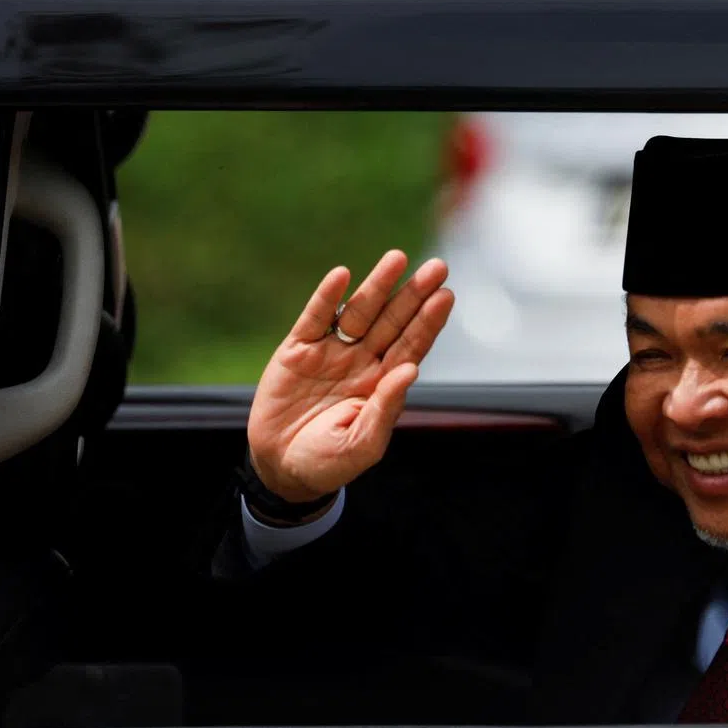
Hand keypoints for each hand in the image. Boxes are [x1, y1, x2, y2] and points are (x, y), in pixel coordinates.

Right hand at [247, 250, 453, 502]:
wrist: (281, 468)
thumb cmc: (329, 461)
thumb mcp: (363, 444)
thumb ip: (386, 408)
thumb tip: (411, 370)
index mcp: (384, 383)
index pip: (412, 345)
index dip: (429, 321)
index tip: (445, 296)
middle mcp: (362, 361)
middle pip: (393, 321)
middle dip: (414, 295)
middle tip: (438, 268)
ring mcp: (331, 352)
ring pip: (359, 312)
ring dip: (377, 286)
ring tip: (397, 259)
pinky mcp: (298, 350)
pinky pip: (315, 318)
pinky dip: (326, 298)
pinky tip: (341, 276)